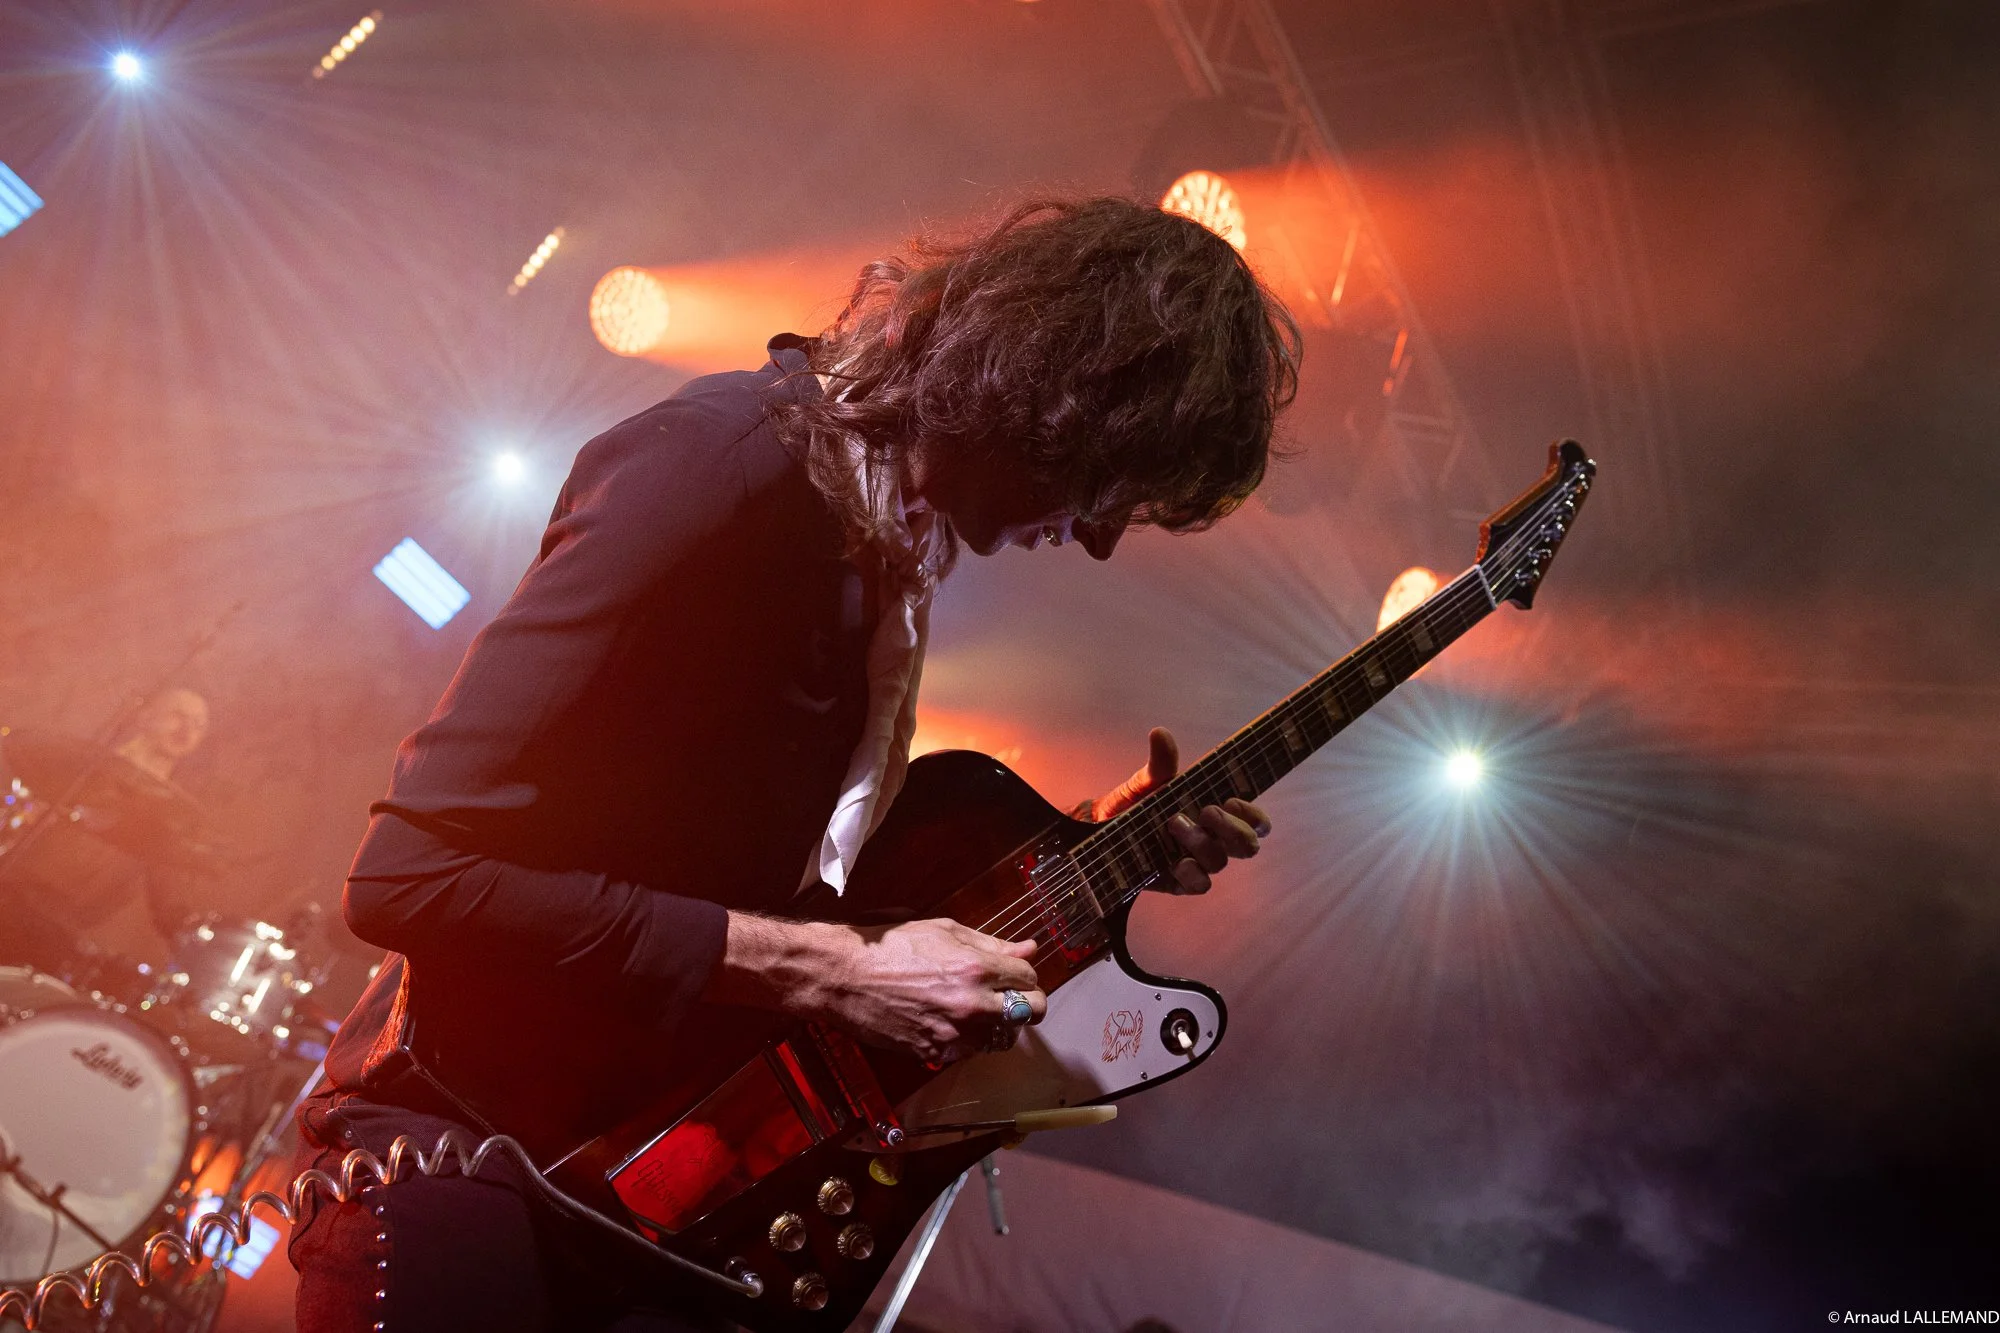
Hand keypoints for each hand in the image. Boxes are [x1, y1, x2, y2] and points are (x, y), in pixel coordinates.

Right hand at [706, 914, 1045, 1065]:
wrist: (844, 976)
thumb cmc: (891, 945)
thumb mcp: (944, 931)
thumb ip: (992, 943)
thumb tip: (1029, 948)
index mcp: (977, 968)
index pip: (1030, 978)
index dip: (1023, 973)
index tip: (1011, 972)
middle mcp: (972, 1005)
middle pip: (1031, 1012)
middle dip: (1024, 1001)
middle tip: (1007, 994)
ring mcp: (954, 1034)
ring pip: (1004, 1037)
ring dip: (998, 1023)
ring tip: (975, 1007)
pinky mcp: (936, 1053)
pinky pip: (970, 1050)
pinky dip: (968, 1038)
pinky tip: (949, 1019)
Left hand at [1090, 727, 1271, 894]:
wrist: (1102, 832)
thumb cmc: (1135, 805)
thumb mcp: (1146, 783)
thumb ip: (1159, 764)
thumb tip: (1160, 733)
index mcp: (1216, 813)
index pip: (1255, 821)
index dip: (1253, 815)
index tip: (1230, 800)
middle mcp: (1213, 839)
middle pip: (1248, 846)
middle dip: (1232, 829)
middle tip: (1205, 811)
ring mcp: (1198, 862)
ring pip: (1220, 862)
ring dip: (1201, 843)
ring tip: (1174, 824)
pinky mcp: (1181, 881)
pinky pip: (1200, 885)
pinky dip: (1192, 874)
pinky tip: (1175, 863)